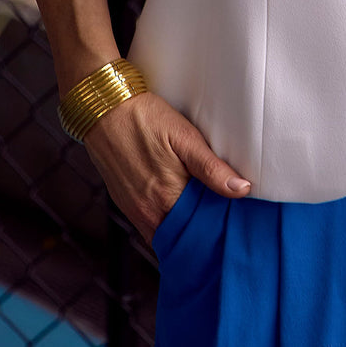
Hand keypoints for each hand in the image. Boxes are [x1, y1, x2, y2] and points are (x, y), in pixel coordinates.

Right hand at [80, 89, 251, 244]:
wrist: (104, 110)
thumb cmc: (146, 119)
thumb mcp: (185, 137)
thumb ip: (211, 168)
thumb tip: (241, 190)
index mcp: (167, 197)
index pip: (201, 230)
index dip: (218, 229)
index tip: (234, 222)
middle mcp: (148, 212)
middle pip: (182, 236)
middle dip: (202, 233)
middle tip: (222, 220)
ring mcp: (134, 210)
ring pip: (166, 234)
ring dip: (184, 230)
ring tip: (204, 215)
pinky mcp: (125, 204)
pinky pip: (150, 226)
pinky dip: (167, 223)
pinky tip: (179, 208)